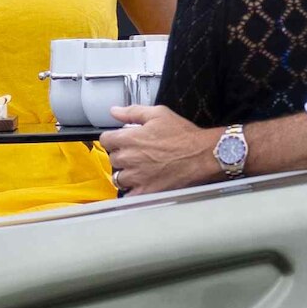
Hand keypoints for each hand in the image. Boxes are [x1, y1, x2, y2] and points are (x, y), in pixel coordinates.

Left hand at [104, 103, 221, 195]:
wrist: (202, 155)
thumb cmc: (183, 135)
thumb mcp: (158, 114)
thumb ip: (132, 112)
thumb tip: (114, 111)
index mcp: (130, 138)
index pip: (105, 140)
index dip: (113, 139)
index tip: (120, 141)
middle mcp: (130, 158)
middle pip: (112, 159)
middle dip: (121, 156)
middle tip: (135, 154)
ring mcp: (137, 177)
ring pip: (118, 178)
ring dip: (125, 174)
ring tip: (139, 170)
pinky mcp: (146, 191)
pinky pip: (129, 195)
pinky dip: (132, 191)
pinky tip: (141, 185)